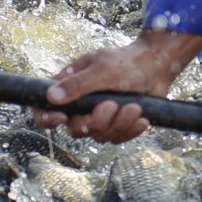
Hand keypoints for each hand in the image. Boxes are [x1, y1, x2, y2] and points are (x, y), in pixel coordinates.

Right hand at [33, 29, 201, 141]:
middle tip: (112, 105)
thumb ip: (78, 84)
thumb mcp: (102, 70)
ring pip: (99, 136)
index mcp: (69, 87)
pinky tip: (141, 118)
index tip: (63, 117)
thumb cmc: (127, 63)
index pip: (44, 109)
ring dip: (119, 124)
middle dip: (96, 121)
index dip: (47, 118)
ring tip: (134, 107)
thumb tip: (51, 97)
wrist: (157, 68)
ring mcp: (99, 117)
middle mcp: (80, 106)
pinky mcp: (117, 126)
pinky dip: (130, 130)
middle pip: (75, 129)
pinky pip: (117, 139)